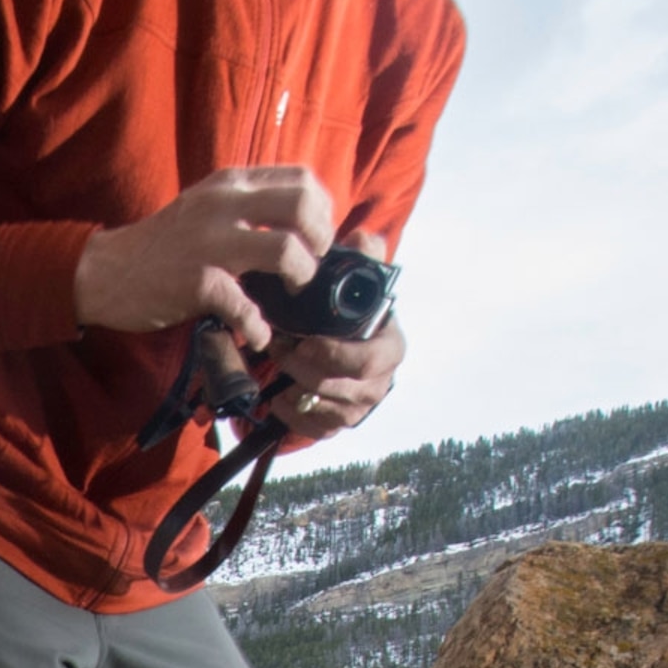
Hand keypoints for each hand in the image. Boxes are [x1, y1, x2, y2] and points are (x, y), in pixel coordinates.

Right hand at [72, 166, 335, 344]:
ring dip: (300, 278)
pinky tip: (258, 334)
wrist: (105, 272)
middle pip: (303, 206)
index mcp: (231, 184)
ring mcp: (211, 242)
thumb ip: (246, 205)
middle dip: (321, 240)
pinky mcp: (198, 282)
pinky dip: (259, 327)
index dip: (323, 211)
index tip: (316, 238)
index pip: (302, 180)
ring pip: (286, 250)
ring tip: (290, 295)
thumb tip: (296, 224)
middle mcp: (225, 204)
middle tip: (311, 266)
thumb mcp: (205, 207)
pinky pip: (247, 306)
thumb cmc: (161, 245)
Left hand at [268, 229, 402, 438]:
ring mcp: (358, 406)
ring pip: (327, 409)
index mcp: (389, 347)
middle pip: (344, 389)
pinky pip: (314, 429)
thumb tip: (362, 239)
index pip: (372, 361)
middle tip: (281, 348)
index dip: (337, 355)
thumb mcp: (354, 277)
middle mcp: (379, 381)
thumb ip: (362, 254)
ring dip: (296, 387)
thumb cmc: (345, 310)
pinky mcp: (336, 423)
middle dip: (306, 369)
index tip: (307, 342)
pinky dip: (292, 413)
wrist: (335, 340)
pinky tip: (278, 395)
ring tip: (278, 363)